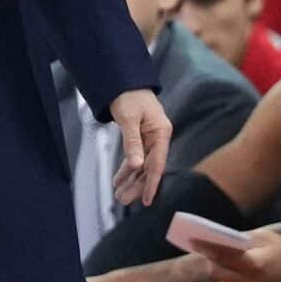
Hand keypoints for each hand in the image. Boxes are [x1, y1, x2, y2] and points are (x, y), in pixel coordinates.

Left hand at [109, 89, 171, 207]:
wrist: (123, 81)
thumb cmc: (129, 95)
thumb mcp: (129, 118)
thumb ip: (132, 142)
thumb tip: (136, 166)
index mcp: (161, 132)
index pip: (157, 163)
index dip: (152, 183)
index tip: (146, 200)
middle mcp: (158, 138)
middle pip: (149, 168)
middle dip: (137, 185)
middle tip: (123, 199)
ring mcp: (150, 139)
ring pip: (142, 165)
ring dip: (131, 180)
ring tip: (119, 195)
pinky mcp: (141, 139)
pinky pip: (135, 158)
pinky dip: (127, 169)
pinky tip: (119, 180)